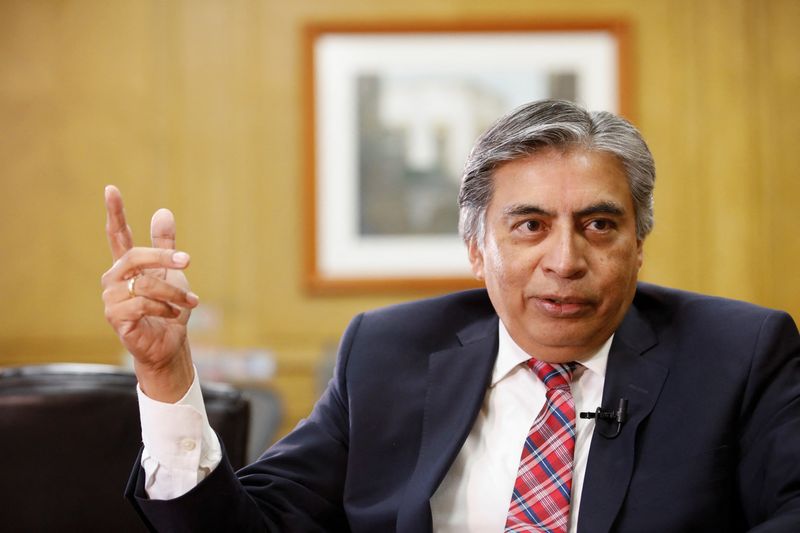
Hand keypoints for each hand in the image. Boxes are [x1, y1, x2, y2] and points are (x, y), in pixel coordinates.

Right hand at [101, 185, 198, 401]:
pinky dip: (165, 307)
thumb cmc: (169, 309)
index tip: (111, 189)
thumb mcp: (172, 273)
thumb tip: (163, 211)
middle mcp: (114, 279)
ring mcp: (111, 298)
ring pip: (145, 283)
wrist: (169, 344)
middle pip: (136, 256)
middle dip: (163, 257)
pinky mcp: (115, 316)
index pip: (117, 234)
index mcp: (127, 266)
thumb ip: (165, 245)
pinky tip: (173, 315)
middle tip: (187, 261)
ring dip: (174, 292)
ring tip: (190, 302)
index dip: (115, 212)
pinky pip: (143, 303)